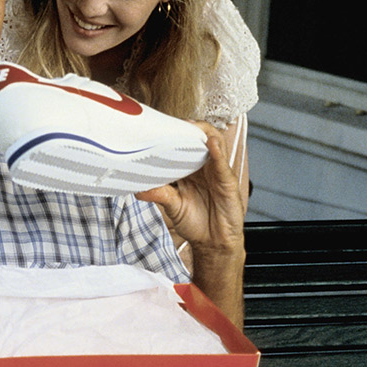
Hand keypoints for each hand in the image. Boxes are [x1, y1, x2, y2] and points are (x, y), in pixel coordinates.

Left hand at [136, 125, 243, 255]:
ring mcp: (217, 172)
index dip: (174, 134)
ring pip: (215, 144)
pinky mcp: (228, 183)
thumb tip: (138, 189)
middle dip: (188, 127)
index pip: (183, 144)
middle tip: (174, 122)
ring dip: (204, 133)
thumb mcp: (173, 206)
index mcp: (190, 169)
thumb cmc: (196, 222)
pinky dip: (218, 152)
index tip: (159, 127)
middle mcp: (204, 166)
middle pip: (199, 138)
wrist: (214, 243)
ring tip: (193, 126)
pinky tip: (211, 145)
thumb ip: (159, 194)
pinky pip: (223, 164)